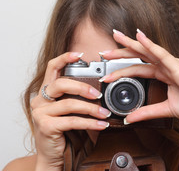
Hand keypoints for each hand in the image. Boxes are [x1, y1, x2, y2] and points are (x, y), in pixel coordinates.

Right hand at [30, 52, 110, 169]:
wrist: (53, 156)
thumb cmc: (65, 131)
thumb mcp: (72, 111)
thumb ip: (79, 97)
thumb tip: (103, 88)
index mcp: (46, 92)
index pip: (52, 68)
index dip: (65, 58)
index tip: (79, 55)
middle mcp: (40, 100)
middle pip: (61, 84)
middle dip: (83, 87)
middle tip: (98, 94)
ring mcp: (41, 113)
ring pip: (69, 104)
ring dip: (92, 109)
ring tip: (105, 113)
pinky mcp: (46, 126)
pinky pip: (72, 121)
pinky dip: (90, 123)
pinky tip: (101, 125)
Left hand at [99, 29, 178, 123]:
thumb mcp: (166, 110)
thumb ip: (147, 112)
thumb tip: (130, 118)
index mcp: (165, 74)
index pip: (140, 68)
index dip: (122, 69)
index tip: (107, 73)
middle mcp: (167, 66)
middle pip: (140, 56)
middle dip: (121, 53)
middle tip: (104, 52)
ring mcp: (173, 65)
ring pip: (148, 51)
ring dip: (131, 45)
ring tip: (116, 38)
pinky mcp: (178, 67)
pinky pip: (161, 54)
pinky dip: (150, 45)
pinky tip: (139, 37)